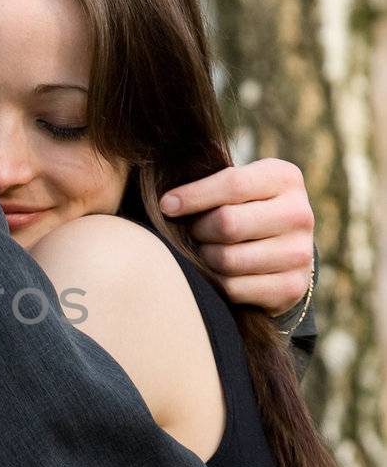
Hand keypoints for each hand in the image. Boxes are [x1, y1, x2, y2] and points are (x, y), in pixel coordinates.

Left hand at [160, 158, 313, 314]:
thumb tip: (167, 203)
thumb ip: (211, 184)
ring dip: (205, 257)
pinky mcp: (292, 287)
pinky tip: (216, 272)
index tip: (166, 205)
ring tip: (205, 249)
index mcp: (285, 178)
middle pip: (227, 224)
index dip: (193, 196)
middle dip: (199, 229)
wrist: (284, 249)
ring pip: (227, 259)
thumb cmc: (247, 208)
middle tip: (193, 231)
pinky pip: (234, 287)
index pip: (233, 184)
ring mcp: (300, 253)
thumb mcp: (238, 186)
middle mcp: (300, 214)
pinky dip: (216, 282)